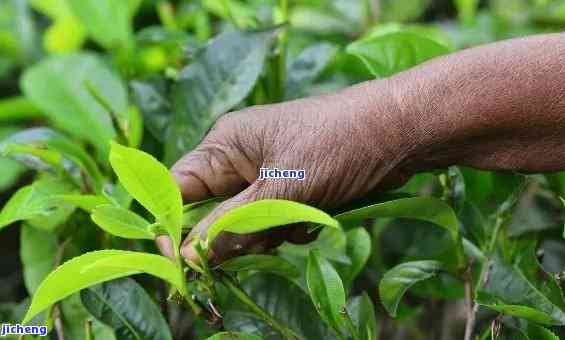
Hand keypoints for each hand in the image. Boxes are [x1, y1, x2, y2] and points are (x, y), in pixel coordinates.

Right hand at [157, 79, 417, 263]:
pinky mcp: (292, 190)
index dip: (173, 224)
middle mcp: (241, 159)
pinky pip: (273, 224)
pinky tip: (316, 219)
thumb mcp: (285, 188)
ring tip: (301, 218)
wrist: (399, 133)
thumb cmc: (340, 144)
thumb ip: (235, 224)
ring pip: (245, 225)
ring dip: (269, 234)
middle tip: (262, 236)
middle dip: (235, 233)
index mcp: (226, 144)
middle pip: (213, 213)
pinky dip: (291, 229)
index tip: (180, 261)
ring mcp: (268, 175)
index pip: (178, 188)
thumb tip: (187, 257)